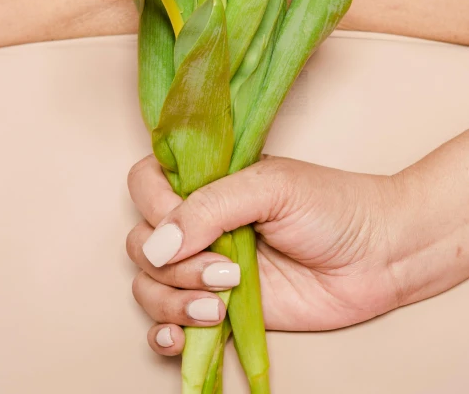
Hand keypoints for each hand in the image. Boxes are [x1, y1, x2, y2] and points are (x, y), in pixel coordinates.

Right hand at [126, 154, 401, 356]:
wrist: (377, 256)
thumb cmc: (331, 207)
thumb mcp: (271, 187)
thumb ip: (211, 207)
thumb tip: (158, 244)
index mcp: (207, 182)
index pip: (145, 183)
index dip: (152, 204)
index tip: (180, 218)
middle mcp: (200, 224)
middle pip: (141, 243)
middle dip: (172, 263)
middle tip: (223, 269)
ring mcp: (206, 269)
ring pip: (149, 286)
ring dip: (173, 301)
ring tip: (221, 301)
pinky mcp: (219, 309)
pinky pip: (166, 326)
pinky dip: (164, 333)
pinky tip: (182, 335)